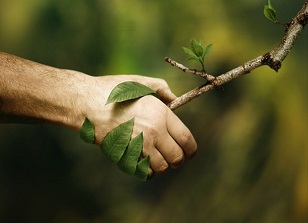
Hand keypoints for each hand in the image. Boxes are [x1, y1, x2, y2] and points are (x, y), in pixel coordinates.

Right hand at [74, 74, 196, 174]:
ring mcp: (137, 146)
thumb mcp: (139, 83)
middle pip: (176, 157)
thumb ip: (161, 88)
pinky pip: (143, 172)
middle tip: (174, 157)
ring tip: (158, 158)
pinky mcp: (123, 155)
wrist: (85, 103)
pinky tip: (143, 161)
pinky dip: (147, 170)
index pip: (186, 139)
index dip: (191, 150)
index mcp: (160, 114)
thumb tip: (175, 97)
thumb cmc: (112, 91)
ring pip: (161, 167)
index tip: (190, 153)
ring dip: (162, 166)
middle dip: (178, 160)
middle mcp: (152, 132)